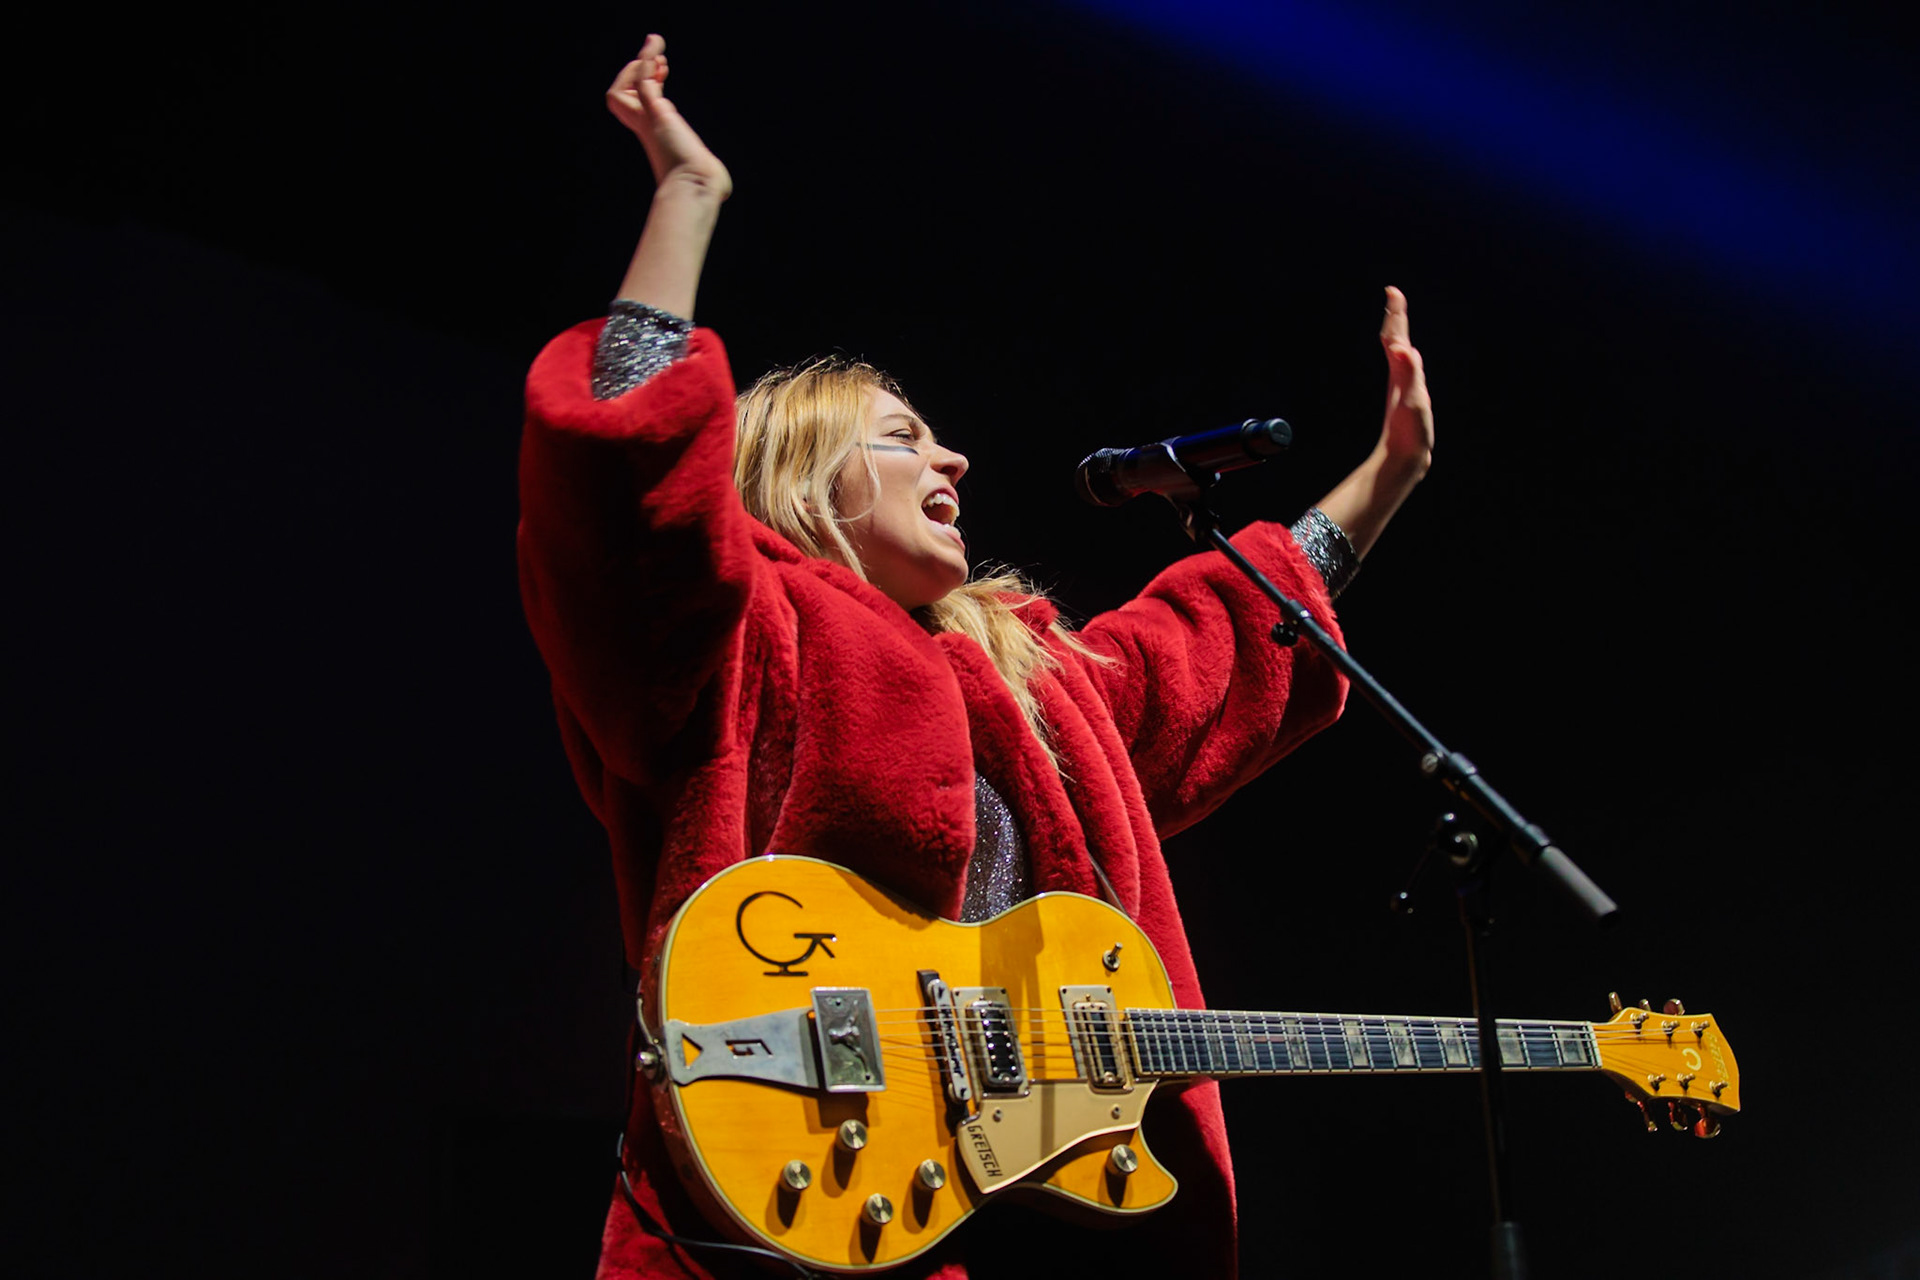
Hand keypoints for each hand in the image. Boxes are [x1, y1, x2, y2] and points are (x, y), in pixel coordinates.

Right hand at [606, 34, 732, 199]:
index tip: (664, 68)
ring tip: (656, 44)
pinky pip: (641, 81)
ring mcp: (649, 119)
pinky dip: (646, 59)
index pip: (641, 102)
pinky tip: (655, 44)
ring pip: (628, 85)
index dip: (648, 82)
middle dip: (637, 71)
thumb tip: (724, 191)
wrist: (699, 186)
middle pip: (622, 94)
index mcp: (657, 134)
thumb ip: (712, 175)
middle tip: (661, 61)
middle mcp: (647, 126)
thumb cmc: (705, 185)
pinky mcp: (655, 114)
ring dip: (641, 60)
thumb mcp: (706, 174)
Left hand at [1377, 286, 1433, 477]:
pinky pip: (1405, 368)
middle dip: (1396, 317)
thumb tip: (1401, 347)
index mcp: (1400, 372)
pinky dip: (1405, 356)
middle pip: (1395, 339)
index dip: (1396, 313)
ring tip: (1396, 320)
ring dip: (1398, 333)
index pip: (1396, 336)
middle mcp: (1399, 376)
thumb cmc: (1408, 431)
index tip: (1392, 290)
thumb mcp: (1412, 399)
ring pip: (1398, 353)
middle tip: (1394, 295)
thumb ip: (1408, 372)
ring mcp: (1402, 387)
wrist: (1402, 458)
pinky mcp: (1407, 398)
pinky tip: (1406, 358)